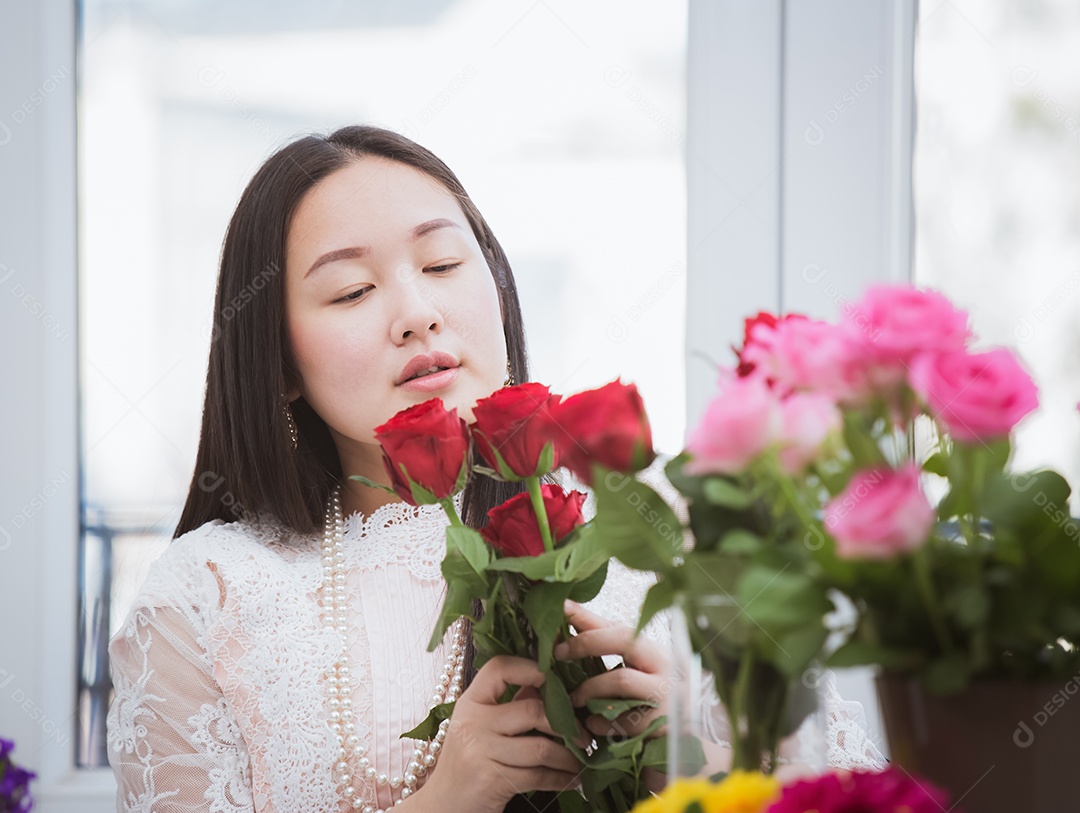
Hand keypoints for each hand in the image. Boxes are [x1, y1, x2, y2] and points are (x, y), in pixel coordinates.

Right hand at [408, 655, 583, 812]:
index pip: (499, 668)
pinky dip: (560, 779)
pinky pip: (538, 776)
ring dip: (568, 757)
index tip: (555, 681)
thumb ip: (510, 704)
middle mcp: (473, 722)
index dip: (531, 668)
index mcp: (470, 701)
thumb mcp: (481, 726)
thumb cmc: (467, 761)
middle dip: (566, 724)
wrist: (442, 804)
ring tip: (580, 760)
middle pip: (532, 710)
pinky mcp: (491, 780)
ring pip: (541, 748)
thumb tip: (549, 684)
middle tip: (583, 734)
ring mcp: (480, 751)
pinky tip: (571, 780)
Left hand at [555, 600, 670, 742]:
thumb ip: (602, 637)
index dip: (589, 621)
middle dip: (588, 644)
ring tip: (573, 697)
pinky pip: (622, 718)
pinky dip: (601, 721)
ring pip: (622, 678)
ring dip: (590, 687)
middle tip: (559, 653)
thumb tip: (566, 608)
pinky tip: (590, 723)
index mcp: (656, 651)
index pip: (621, 626)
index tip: (561, 612)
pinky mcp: (660, 724)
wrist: (678, 744)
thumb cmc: (648, 696)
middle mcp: (666, 668)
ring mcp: (666, 695)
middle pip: (626, 643)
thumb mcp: (630, 665)